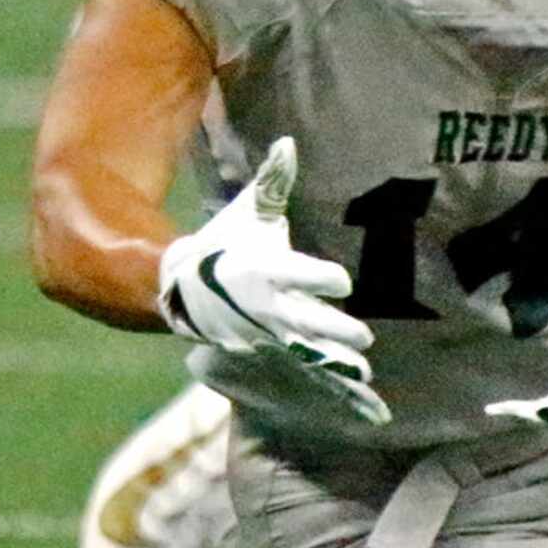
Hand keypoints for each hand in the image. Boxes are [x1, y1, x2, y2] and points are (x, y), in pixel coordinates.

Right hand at [158, 136, 389, 424]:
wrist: (182, 291)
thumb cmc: (227, 243)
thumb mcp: (248, 212)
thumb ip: (273, 182)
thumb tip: (288, 142)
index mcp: (262, 270)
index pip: (293, 275)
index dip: (316, 279)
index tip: (343, 283)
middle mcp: (264, 307)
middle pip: (301, 321)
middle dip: (330, 331)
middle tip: (363, 338)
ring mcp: (266, 337)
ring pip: (304, 354)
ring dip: (333, 367)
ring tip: (365, 376)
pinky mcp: (270, 356)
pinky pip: (306, 375)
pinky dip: (335, 392)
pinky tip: (366, 406)